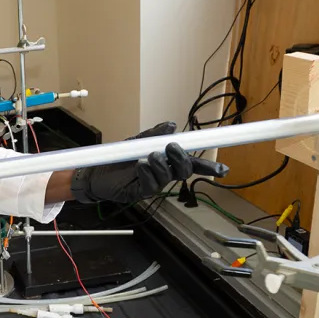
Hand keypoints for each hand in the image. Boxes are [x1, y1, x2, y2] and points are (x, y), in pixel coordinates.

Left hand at [70, 122, 228, 203]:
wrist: (94, 172)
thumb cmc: (118, 158)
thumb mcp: (136, 141)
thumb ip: (154, 134)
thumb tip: (171, 125)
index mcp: (167, 162)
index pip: (191, 164)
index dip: (208, 168)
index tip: (223, 170)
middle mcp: (163, 174)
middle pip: (184, 171)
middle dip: (182, 159)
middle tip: (172, 147)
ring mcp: (152, 185)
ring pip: (167, 178)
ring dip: (161, 164)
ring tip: (149, 156)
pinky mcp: (138, 192)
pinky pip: (149, 185)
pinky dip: (147, 173)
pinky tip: (140, 165)